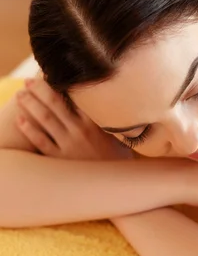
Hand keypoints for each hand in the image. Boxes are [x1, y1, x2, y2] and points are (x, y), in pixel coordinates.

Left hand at [15, 78, 131, 160]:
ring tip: (21, 94)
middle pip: (54, 104)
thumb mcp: (119, 132)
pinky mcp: (60, 159)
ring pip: (44, 119)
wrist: (115, 183)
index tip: (51, 71)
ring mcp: (69, 145)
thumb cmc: (118, 155)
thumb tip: (106, 96)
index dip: (61, 82)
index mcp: (94, 121)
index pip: (74, 96)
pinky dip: (29, 129)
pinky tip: (20, 119)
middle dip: (39, 89)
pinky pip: (40, 141)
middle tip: (28, 80)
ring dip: (30, 104)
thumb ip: (109, 115)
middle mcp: (80, 130)